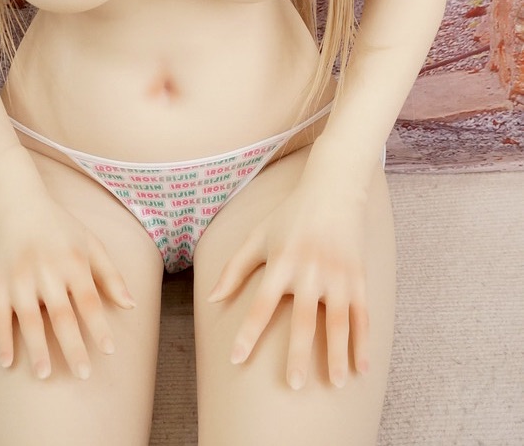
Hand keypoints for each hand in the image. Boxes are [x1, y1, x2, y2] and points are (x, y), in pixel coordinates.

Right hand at [0, 188, 135, 379]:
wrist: (17, 203)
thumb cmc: (60, 226)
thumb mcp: (91, 242)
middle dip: (72, 346)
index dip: (99, 326)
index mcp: (73, 261)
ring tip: (44, 375)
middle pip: (61, 315)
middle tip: (83, 374)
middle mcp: (47, 271)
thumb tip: (131, 306)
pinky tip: (6, 362)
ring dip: (36, 348)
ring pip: (28, 319)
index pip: (89, 299)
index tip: (109, 350)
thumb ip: (111, 274)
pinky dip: (1, 339)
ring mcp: (20, 278)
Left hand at [207, 169, 370, 389]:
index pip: (262, 303)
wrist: (334, 189)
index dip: (248, 332)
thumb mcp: (258, 235)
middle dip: (298, 353)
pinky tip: (362, 368)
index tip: (235, 359)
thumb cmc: (290, 215)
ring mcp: (338, 274)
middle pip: (304, 318)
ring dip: (337, 354)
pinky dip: (364, 342)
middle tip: (293, 386)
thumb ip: (235, 267)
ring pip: (339, 321)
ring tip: (335, 384)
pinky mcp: (358, 276)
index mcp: (282, 261)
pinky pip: (363, 315)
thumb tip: (211, 298)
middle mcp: (310, 270)